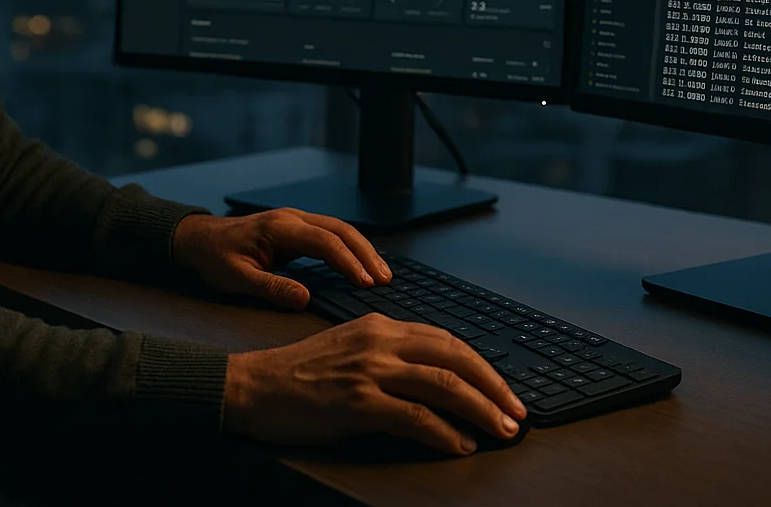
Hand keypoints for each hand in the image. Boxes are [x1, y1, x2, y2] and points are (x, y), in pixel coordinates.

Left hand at [171, 208, 390, 309]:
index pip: (324, 242)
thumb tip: (304, 298)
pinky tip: (361, 264)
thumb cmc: (216, 258)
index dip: (348, 262)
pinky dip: (350, 247)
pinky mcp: (296, 228)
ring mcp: (295, 220)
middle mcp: (292, 219)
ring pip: (339, 229)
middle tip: (385, 279)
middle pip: (340, 230)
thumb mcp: (237, 278)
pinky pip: (330, 234)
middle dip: (365, 253)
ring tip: (382, 274)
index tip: (365, 283)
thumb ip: (271, 287)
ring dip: (362, 249)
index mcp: (280, 228)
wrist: (199, 239)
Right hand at [223, 314, 526, 454]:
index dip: (482, 366)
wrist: (253, 386)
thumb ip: (389, 357)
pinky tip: (460, 444)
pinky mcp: (358, 402)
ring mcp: (370, 371)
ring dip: (481, 410)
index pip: (447, 340)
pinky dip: (444, 432)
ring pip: (443, 384)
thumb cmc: (299, 375)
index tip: (502, 389)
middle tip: (516, 412)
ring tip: (501, 430)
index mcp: (380, 326)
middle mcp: (380, 342)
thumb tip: (436, 382)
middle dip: (494, 387)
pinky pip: (415, 416)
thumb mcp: (350, 350)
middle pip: (455, 357)